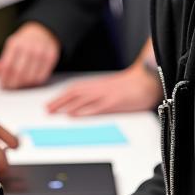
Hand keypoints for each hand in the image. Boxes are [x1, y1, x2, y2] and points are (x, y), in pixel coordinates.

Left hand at [0, 23, 60, 89]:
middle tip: (11, 87)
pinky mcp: (51, 57)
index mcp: (15, 44)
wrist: (43, 32)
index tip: (2, 85)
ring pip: (30, 77)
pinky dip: (35, 82)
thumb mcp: (12, 46)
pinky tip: (31, 80)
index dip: (4, 79)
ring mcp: (40, 52)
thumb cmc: (24, 42)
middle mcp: (28, 47)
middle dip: (13, 84)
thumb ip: (3, 59)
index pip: (7, 66)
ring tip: (21, 84)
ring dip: (24, 85)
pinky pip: (41, 77)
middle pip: (18, 73)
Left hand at [45, 64, 160, 116]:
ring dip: (66, 106)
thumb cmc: (131, 85)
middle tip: (46, 110)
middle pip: (74, 93)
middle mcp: (98, 88)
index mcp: (97, 85)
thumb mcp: (111, 88)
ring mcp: (106, 95)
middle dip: (58, 101)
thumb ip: (98, 94)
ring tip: (54, 112)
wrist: (147, 79)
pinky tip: (74, 115)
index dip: (61, 96)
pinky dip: (83, 111)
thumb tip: (85, 104)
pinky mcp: (114, 102)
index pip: (75, 89)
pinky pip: (96, 107)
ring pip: (81, 100)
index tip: (50, 103)